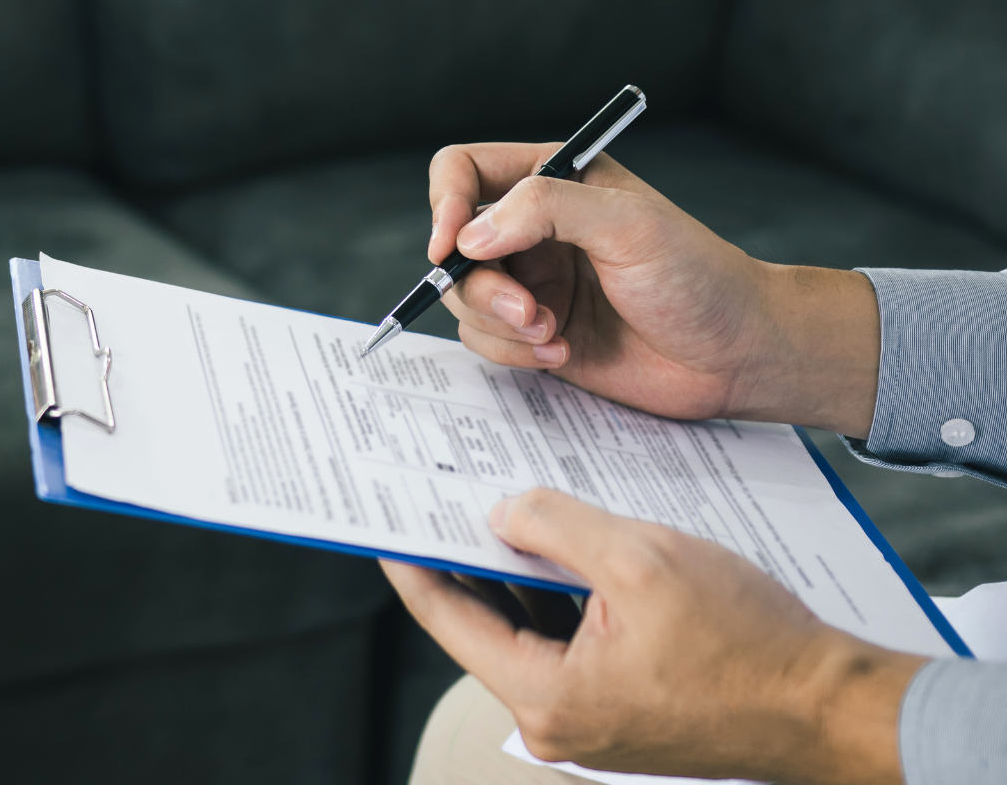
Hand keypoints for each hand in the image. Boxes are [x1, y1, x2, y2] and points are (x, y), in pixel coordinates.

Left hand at [383, 489, 923, 784]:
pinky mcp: (626, 707)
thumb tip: (502, 509)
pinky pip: (574, 642)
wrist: (839, 708)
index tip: (380, 517)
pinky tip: (567, 544)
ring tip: (499, 506)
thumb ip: (556, 526)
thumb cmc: (751, 645)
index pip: (447, 617)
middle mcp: (558, 720)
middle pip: (485, 623)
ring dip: (520, 570)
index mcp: (545, 696)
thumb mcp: (640, 560)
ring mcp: (593, 718)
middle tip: (437, 498)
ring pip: (532, 629)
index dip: (412, 559)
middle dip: (466, 555)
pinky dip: (565, 594)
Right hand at [427, 142, 879, 433]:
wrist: (736, 355)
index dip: (445, 204)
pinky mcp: (536, 331)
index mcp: (554, 179)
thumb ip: (546, 208)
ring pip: (464, 297)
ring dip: (500, 323)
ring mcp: (533, 281)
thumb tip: (469, 234)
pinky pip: (485, 340)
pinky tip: (562, 353)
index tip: (452, 246)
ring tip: (553, 334)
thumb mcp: (629, 224)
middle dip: (482, 285)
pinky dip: (513, 352)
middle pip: (455, 244)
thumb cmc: (700, 278)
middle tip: (529, 311)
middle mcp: (534, 228)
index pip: (464, 170)